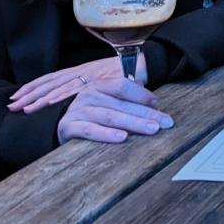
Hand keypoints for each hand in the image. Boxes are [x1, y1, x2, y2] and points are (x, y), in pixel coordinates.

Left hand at [8, 55, 148, 114]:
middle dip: (29, 94)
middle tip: (11, 105)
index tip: (18, 95)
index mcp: (83, 71)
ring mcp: (89, 76)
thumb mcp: (110, 81)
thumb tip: (86, 101)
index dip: (34, 87)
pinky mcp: (98, 81)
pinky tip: (46, 105)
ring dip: (38, 98)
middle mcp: (82, 72)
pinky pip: (76, 90)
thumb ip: (98, 90)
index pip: (53, 78)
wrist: (148, 61)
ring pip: (58, 87)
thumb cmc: (131, 71)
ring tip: (22, 109)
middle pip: (50, 82)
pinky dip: (59, 98)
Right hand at [56, 78, 173, 144]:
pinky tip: (122, 138)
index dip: (142, 94)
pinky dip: (107, 134)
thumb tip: (152, 101)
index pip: (123, 85)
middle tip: (165, 123)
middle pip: (122, 104)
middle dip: (146, 114)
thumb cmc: (91, 114)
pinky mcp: (69, 127)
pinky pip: (90, 131)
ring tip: (151, 129)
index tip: (158, 104)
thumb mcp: (107, 102)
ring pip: (110, 116)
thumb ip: (127, 98)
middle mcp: (88, 95)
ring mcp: (78, 110)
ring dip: (133, 123)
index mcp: (100, 85)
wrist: (58, 125)